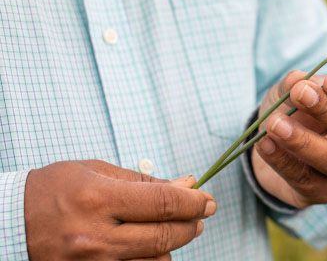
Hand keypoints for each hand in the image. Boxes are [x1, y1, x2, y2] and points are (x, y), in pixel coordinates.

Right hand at [25, 160, 215, 259]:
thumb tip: (186, 184)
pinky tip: (148, 246)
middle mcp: (95, 236)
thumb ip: (143, 181)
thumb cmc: (53, 190)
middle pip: (165, 235)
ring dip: (172, 244)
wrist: (9, 223)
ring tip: (169, 228)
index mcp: (96, 200)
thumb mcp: (96, 172)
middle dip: (191, 223)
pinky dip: (151, 260)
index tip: (207, 200)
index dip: (193, 201)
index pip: (163, 203)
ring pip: (157, 260)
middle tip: (200, 214)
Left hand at [253, 71, 326, 207]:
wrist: (283, 151)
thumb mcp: (296, 91)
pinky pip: (304, 178)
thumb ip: (296, 83)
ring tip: (275, 124)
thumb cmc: (301, 113)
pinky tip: (264, 143)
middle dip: (325, 110)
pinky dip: (281, 160)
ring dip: (301, 140)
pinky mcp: (326, 193)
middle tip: (299, 94)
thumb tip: (296, 80)